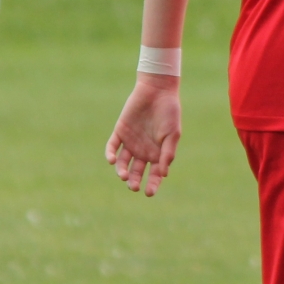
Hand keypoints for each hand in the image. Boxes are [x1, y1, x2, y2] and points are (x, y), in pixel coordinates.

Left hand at [106, 76, 182, 195]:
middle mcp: (143, 150)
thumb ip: (167, 153)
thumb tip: (163, 173)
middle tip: (133, 186)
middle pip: (136, 171)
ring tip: (124, 176)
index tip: (149, 192)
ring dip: (122, 171)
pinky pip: (112, 147)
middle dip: (134, 181)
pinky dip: (111, 155)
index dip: (152, 184)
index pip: (154, 174)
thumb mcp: (172, 134)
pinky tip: (113, 160)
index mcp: (158, 153)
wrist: (157, 90)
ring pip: (123, 163)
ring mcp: (130, 142)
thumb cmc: (169, 112)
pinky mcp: (120, 132)